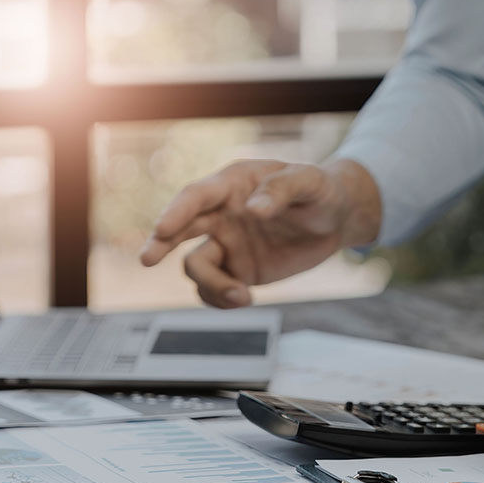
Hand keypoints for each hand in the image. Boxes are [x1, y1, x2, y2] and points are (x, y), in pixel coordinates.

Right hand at [138, 159, 380, 307]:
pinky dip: (219, 300)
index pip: (196, 196)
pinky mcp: (238, 270)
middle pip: (178, 229)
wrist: (335, 218)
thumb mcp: (310, 182)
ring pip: (197, 267)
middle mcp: (221, 214)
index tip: (162, 230)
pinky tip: (243, 300)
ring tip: (243, 297)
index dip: (177, 212)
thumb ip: (282, 189)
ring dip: (212, 286)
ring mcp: (226, 244)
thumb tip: (253, 209)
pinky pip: (214, 289)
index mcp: (232, 185)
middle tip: (147, 259)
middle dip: (160, 243)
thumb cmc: (321, 190)